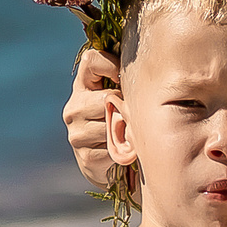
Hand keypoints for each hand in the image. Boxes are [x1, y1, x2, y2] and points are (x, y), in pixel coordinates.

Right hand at [64, 46, 125, 190]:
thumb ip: (126, 81)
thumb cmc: (121, 123)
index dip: (111, 65)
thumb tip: (153, 65)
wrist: (107, 166)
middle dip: (124, 108)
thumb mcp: (121, 98)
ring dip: (127, 131)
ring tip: (127, 134)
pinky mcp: (85, 156)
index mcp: (82, 87)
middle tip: (131, 117)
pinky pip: (115, 148)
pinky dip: (124, 150)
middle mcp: (74, 108)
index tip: (123, 79)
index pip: (90, 60)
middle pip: (106, 98)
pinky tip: (122, 151)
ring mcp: (77, 133)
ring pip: (112, 124)